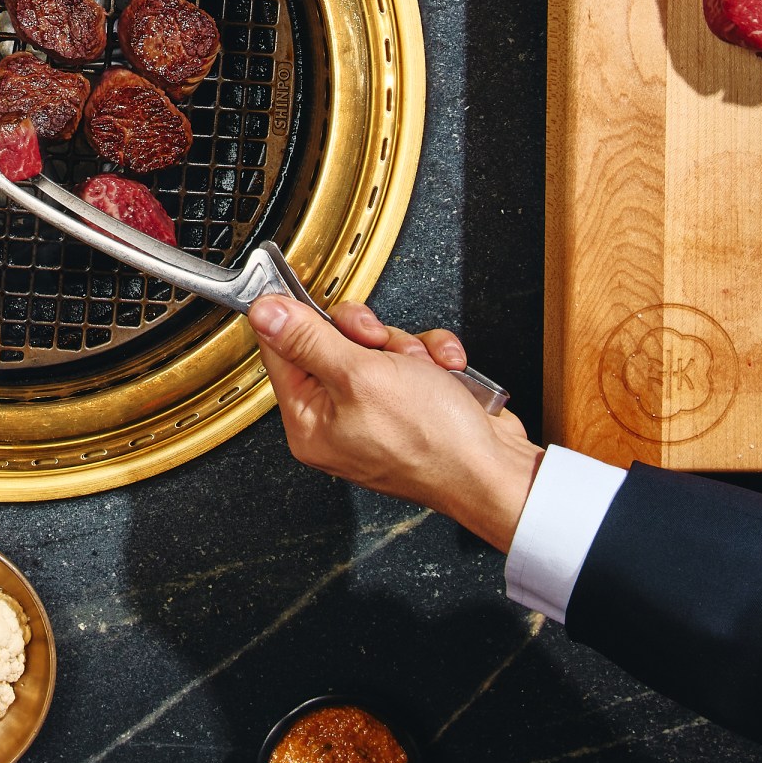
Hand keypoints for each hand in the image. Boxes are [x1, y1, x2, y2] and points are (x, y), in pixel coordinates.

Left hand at [248, 295, 542, 551]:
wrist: (497, 471)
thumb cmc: (433, 441)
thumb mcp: (360, 376)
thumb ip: (308, 340)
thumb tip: (264, 315)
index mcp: (309, 422)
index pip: (279, 352)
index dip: (292, 317)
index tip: (301, 291)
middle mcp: (337, 420)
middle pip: (331, 341)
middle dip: (366, 334)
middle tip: (379, 346)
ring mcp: (376, 412)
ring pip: (376, 345)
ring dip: (406, 347)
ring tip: (422, 370)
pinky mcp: (411, 404)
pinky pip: (410, 359)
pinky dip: (432, 360)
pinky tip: (445, 373)